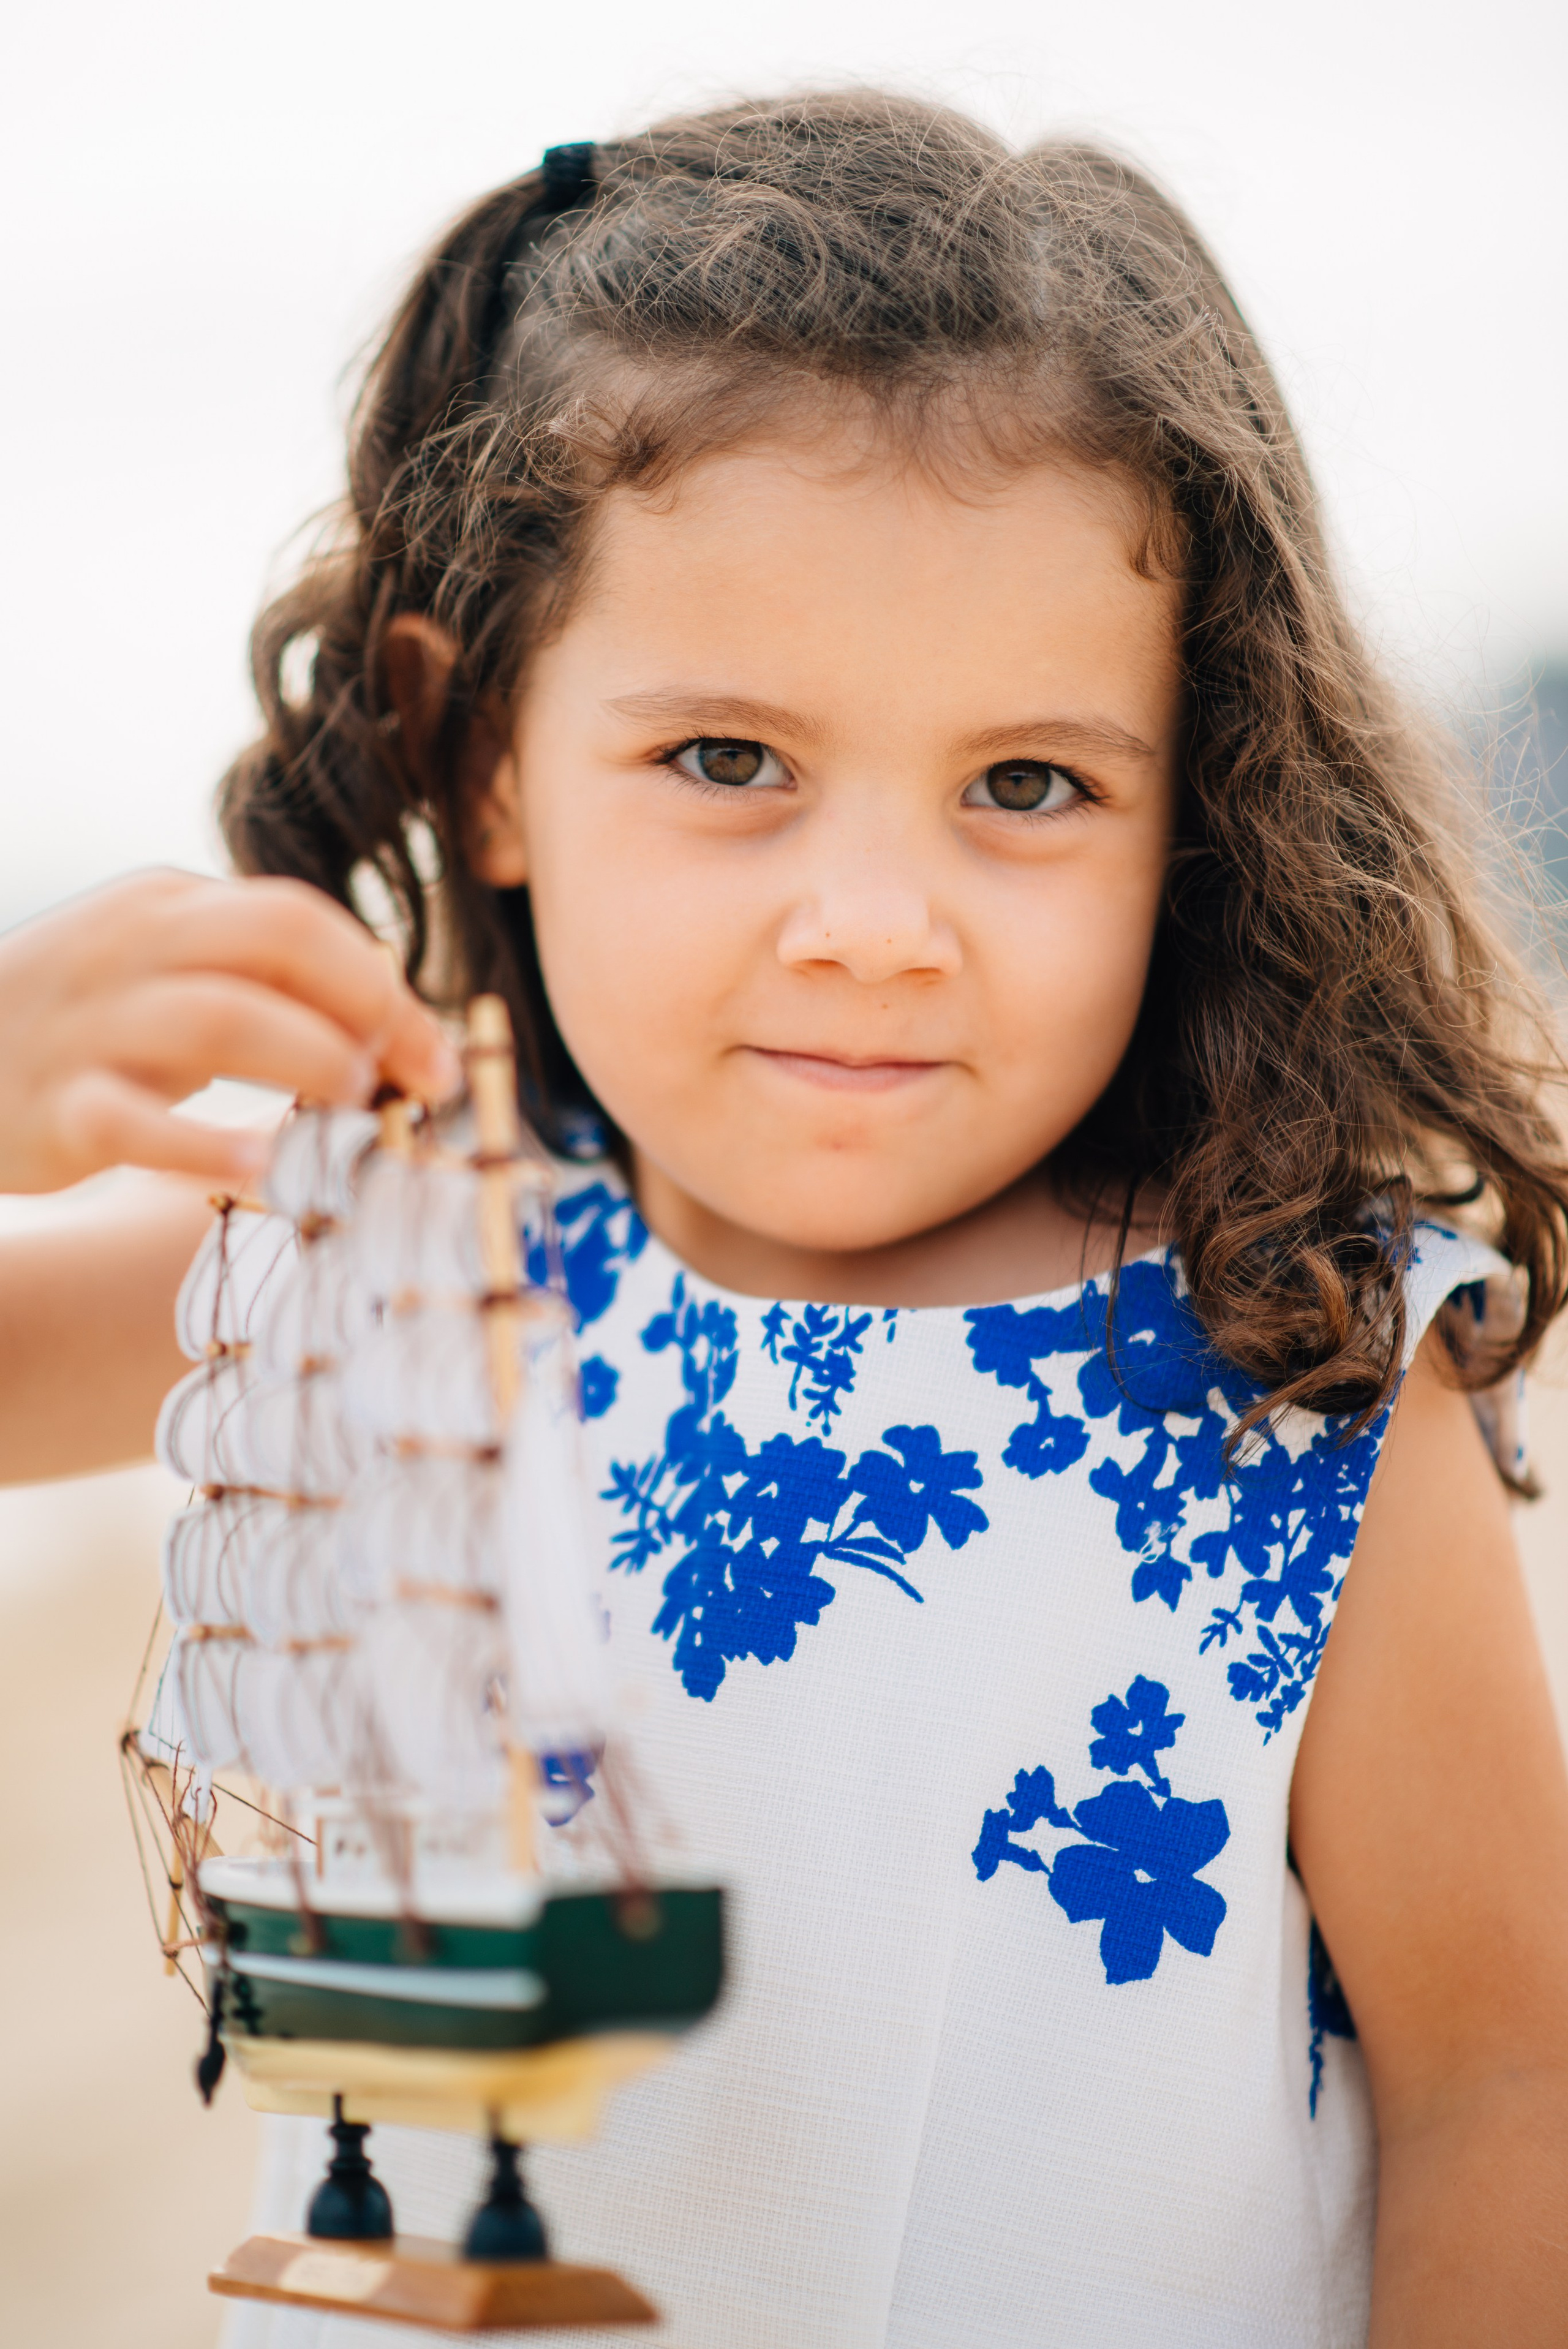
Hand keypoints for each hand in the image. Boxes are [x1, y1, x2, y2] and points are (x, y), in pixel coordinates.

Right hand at [0, 869, 461, 1192]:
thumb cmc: (82, 1029)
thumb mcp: (162, 973)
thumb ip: (261, 979)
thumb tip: (391, 1014)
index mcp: (168, 907)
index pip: (300, 917)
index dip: (383, 985)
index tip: (434, 1057)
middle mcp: (132, 948)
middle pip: (276, 940)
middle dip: (366, 1007)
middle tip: (405, 1081)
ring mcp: (89, 1024)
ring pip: (220, 1016)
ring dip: (309, 1058)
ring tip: (354, 1110)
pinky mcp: (56, 1107)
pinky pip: (135, 1122)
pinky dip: (205, 1147)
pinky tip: (263, 1170)